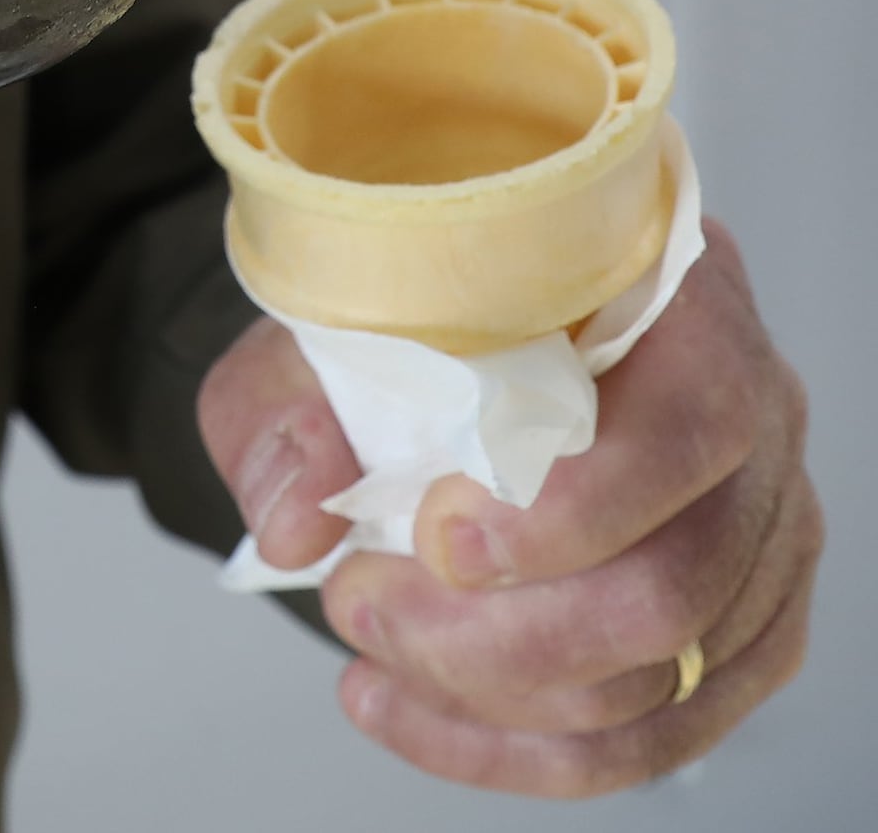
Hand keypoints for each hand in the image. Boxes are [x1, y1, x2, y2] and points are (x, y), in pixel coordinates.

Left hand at [198, 220, 819, 796]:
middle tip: (360, 598)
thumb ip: (284, 408)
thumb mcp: (313, 327)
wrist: (426, 345)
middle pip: (675, 586)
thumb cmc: (400, 319)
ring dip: (490, 692)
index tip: (435, 532)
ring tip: (370, 639)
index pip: (689, 427)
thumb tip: (294, 522)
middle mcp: (749, 411)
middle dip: (495, 635)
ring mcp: (757, 528)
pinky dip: (514, 745)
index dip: (572, 509)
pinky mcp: (736, 623)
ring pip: (661, 679)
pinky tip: (409, 704)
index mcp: (674, 296)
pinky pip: (649, 735)